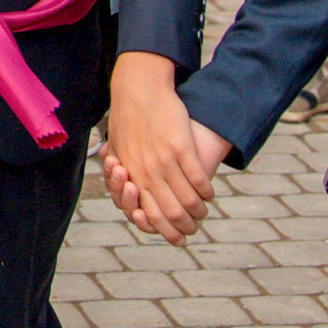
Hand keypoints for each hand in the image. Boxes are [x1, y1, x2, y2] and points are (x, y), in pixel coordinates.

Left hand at [104, 54, 218, 244]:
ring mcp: (164, 161)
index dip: (165, 231)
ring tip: (204, 211)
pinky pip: (197, 178)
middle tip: (193, 229)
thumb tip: (126, 187)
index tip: (177, 238)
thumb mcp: (118, 147)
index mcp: (132, 176)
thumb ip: (122, 170)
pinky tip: (209, 193)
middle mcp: (147, 173)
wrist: (138, 90)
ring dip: (198, 210)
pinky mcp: (180, 147)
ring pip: (187, 199)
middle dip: (184, 227)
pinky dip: (206, 190)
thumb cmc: (127, 119)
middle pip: (170, 213)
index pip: (149, 215)